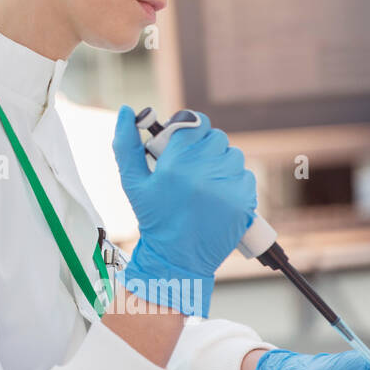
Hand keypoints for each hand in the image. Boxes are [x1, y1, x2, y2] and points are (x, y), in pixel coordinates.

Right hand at [112, 105, 256, 316]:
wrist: (177, 258)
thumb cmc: (153, 217)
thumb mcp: (132, 182)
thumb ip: (126, 144)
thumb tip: (125, 110)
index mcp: (176, 164)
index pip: (196, 122)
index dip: (189, 128)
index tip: (182, 141)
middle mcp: (205, 172)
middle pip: (215, 137)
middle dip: (202, 147)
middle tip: (189, 167)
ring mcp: (228, 186)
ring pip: (232, 155)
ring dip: (219, 163)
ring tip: (203, 183)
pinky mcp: (245, 200)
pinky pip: (244, 175)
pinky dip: (233, 181)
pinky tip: (217, 196)